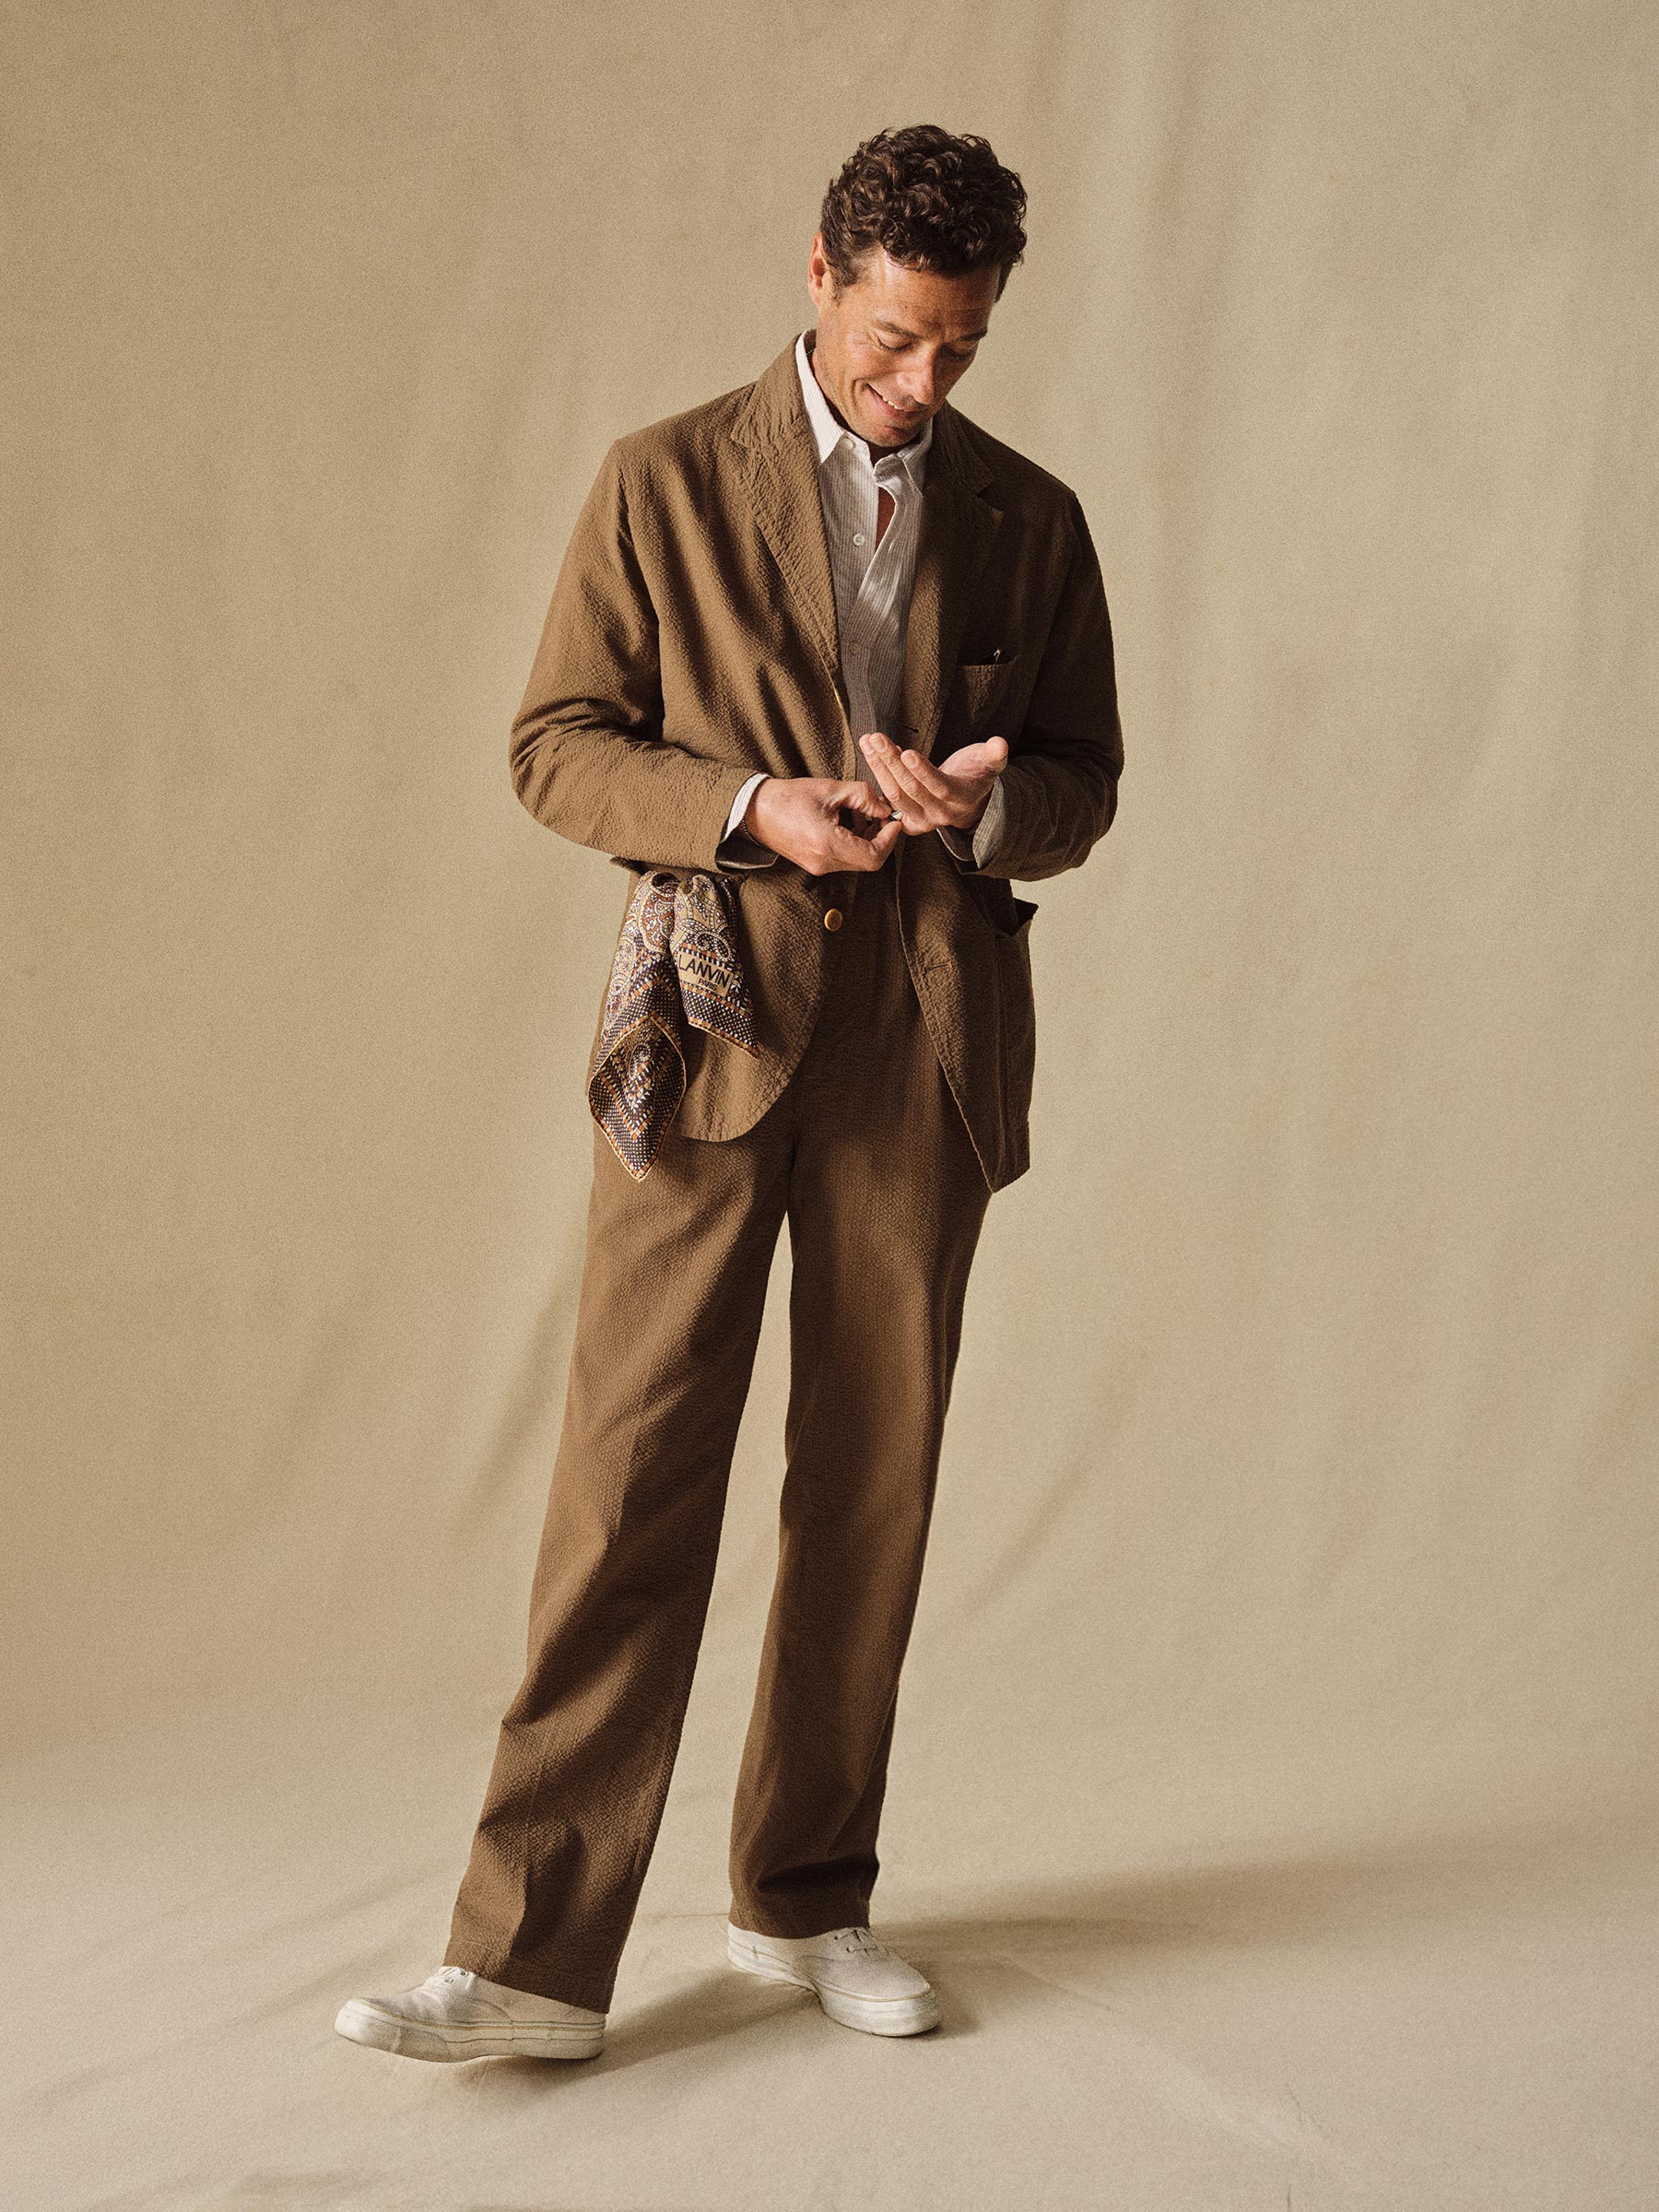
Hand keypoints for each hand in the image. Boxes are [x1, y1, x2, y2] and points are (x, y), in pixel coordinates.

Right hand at [744, 774, 904, 875]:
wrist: (756, 811)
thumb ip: (864, 797)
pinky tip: (848, 821)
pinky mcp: (815, 864)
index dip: (889, 839)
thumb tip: (885, 807)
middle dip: (881, 838)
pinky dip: (853, 842)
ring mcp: (819, 867)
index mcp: (827, 844)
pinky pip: (844, 858)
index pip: (873, 856)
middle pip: (868, 861)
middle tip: (882, 815)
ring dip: (867, 840)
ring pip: (857, 861)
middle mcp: (824, 862)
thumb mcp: (831, 789)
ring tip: (862, 814)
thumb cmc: (789, 797)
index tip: (893, 820)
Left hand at [857, 731, 1008, 834]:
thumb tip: (1000, 744)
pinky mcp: (910, 821)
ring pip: (895, 795)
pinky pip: (889, 801)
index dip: (923, 772)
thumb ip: (994, 754)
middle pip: (911, 790)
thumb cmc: (976, 773)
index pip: (940, 787)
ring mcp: (924, 820)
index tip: (907, 752)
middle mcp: (942, 814)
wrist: (966, 798)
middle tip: (877, 740)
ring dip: (879, 767)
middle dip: (892, 763)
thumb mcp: (989, 762)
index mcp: (963, 800)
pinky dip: (879, 778)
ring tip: (869, 742)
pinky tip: (871, 755)